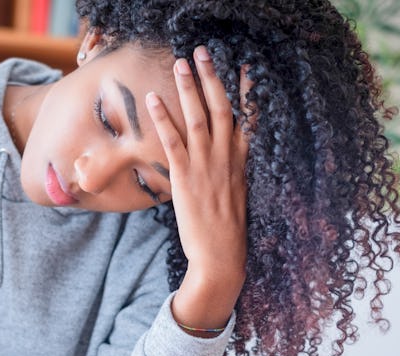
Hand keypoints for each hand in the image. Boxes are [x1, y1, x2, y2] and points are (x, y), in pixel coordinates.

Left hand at [146, 46, 252, 333]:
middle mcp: (227, 159)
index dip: (246, 90)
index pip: (246, 118)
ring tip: (180, 63)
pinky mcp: (186, 179)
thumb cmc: (229, 231)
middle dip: (212, 77)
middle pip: (221, 108)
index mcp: (242, 162)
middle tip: (202, 53)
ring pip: (197, 118)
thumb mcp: (239, 195)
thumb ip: (232, 172)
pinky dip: (163, 119)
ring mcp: (207, 167)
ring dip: (188, 88)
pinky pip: (173, 142)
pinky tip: (153, 99)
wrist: (222, 258)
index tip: (245, 66)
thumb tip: (226, 158)